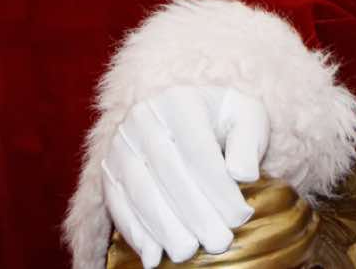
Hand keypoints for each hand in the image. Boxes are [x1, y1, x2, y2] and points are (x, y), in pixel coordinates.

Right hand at [100, 85, 265, 265]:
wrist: (184, 113)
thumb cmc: (222, 119)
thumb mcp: (246, 117)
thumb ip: (248, 143)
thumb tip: (244, 176)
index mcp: (180, 102)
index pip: (198, 152)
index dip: (219, 189)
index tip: (241, 217)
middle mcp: (143, 120)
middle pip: (168, 174)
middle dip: (195, 214)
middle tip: (219, 243)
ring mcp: (120, 146)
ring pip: (140, 192)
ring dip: (164, 229)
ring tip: (188, 253)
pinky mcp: (107, 171)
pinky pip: (118, 205)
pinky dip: (136, 233)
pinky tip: (153, 256)